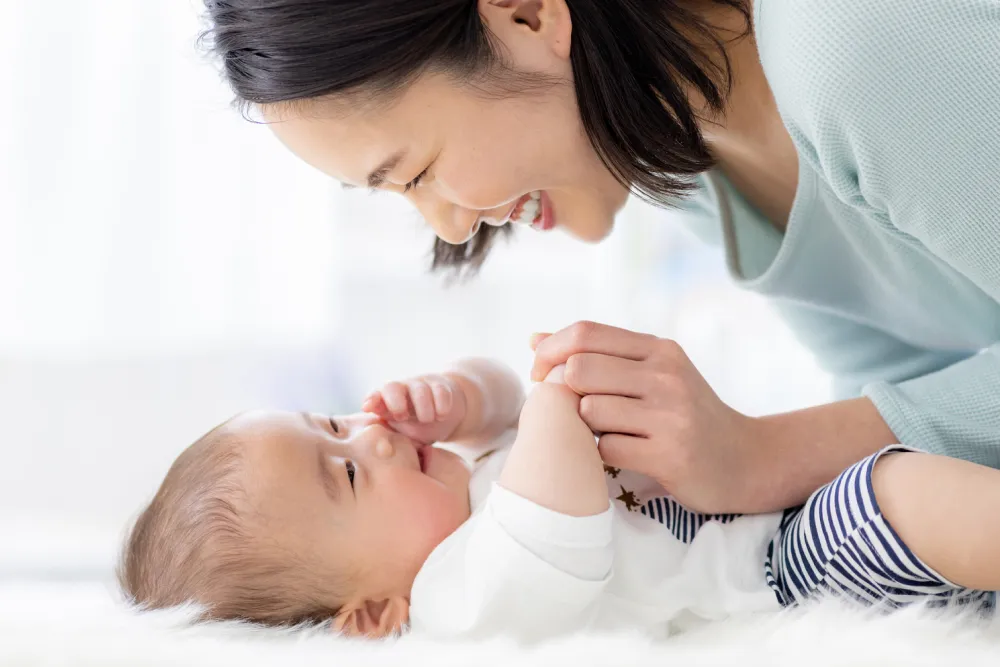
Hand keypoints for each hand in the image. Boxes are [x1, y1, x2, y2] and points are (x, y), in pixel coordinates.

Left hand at [362, 374, 467, 444]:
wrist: (443, 414)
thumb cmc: (416, 426)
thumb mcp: (401, 433)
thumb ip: (389, 436)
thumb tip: (379, 445)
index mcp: (387, 401)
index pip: (375, 395)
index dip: (371, 399)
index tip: (368, 408)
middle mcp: (402, 390)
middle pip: (392, 387)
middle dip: (395, 401)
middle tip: (403, 417)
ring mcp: (421, 385)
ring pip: (419, 390)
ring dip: (423, 407)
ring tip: (427, 419)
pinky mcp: (441, 386)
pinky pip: (440, 391)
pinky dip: (441, 405)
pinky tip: (441, 416)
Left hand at [531, 321, 762, 513]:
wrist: (746, 460)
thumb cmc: (687, 414)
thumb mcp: (653, 373)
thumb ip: (599, 355)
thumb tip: (534, 338)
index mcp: (660, 350)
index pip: (586, 333)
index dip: (550, 351)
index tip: (539, 373)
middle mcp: (666, 376)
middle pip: (579, 370)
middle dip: (563, 391)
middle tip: (571, 409)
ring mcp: (669, 416)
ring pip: (589, 411)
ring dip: (583, 427)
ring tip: (604, 432)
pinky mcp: (669, 456)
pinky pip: (605, 449)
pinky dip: (601, 454)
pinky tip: (620, 453)